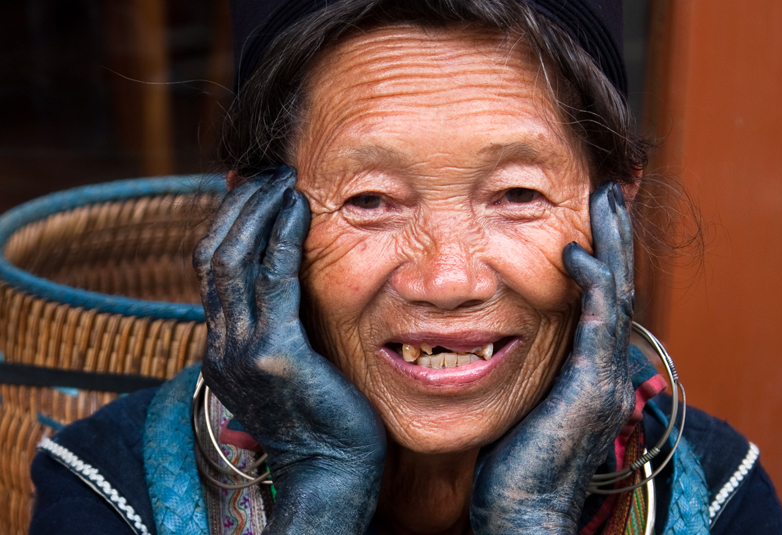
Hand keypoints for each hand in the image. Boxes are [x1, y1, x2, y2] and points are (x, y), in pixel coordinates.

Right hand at [193, 167, 385, 534]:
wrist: (333, 473)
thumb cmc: (325, 418)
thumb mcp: (289, 368)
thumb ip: (279, 327)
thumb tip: (289, 286)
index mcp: (222, 347)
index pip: (213, 269)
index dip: (231, 223)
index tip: (257, 190)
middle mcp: (221, 345)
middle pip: (214, 255)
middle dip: (241, 207)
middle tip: (271, 173)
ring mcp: (242, 350)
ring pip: (234, 260)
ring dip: (259, 211)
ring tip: (284, 178)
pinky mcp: (274, 354)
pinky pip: (274, 280)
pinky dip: (284, 238)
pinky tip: (301, 209)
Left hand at [470, 182, 635, 533]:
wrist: (523, 514)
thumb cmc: (512, 464)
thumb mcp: (522, 405)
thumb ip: (523, 369)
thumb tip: (498, 343)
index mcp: (589, 371)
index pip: (601, 301)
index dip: (599, 257)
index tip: (585, 219)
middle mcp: (606, 370)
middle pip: (617, 287)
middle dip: (613, 238)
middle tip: (606, 192)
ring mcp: (604, 377)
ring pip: (617, 295)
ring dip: (612, 244)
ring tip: (604, 200)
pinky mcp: (590, 387)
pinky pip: (599, 322)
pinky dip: (593, 283)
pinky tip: (575, 251)